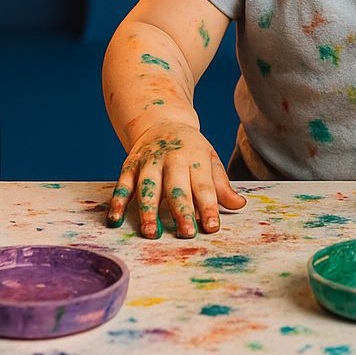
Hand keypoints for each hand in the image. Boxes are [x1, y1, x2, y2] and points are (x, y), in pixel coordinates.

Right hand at [106, 120, 247, 237]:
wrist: (161, 121)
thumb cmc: (191, 149)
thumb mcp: (210, 160)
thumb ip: (221, 185)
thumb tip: (240, 204)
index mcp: (195, 158)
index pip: (204, 186)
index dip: (208, 207)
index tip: (212, 228)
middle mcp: (172, 158)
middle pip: (177, 187)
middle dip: (181, 210)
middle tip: (186, 233)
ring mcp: (149, 161)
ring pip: (148, 186)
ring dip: (148, 209)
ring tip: (150, 232)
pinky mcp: (129, 164)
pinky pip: (122, 183)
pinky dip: (117, 201)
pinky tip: (115, 219)